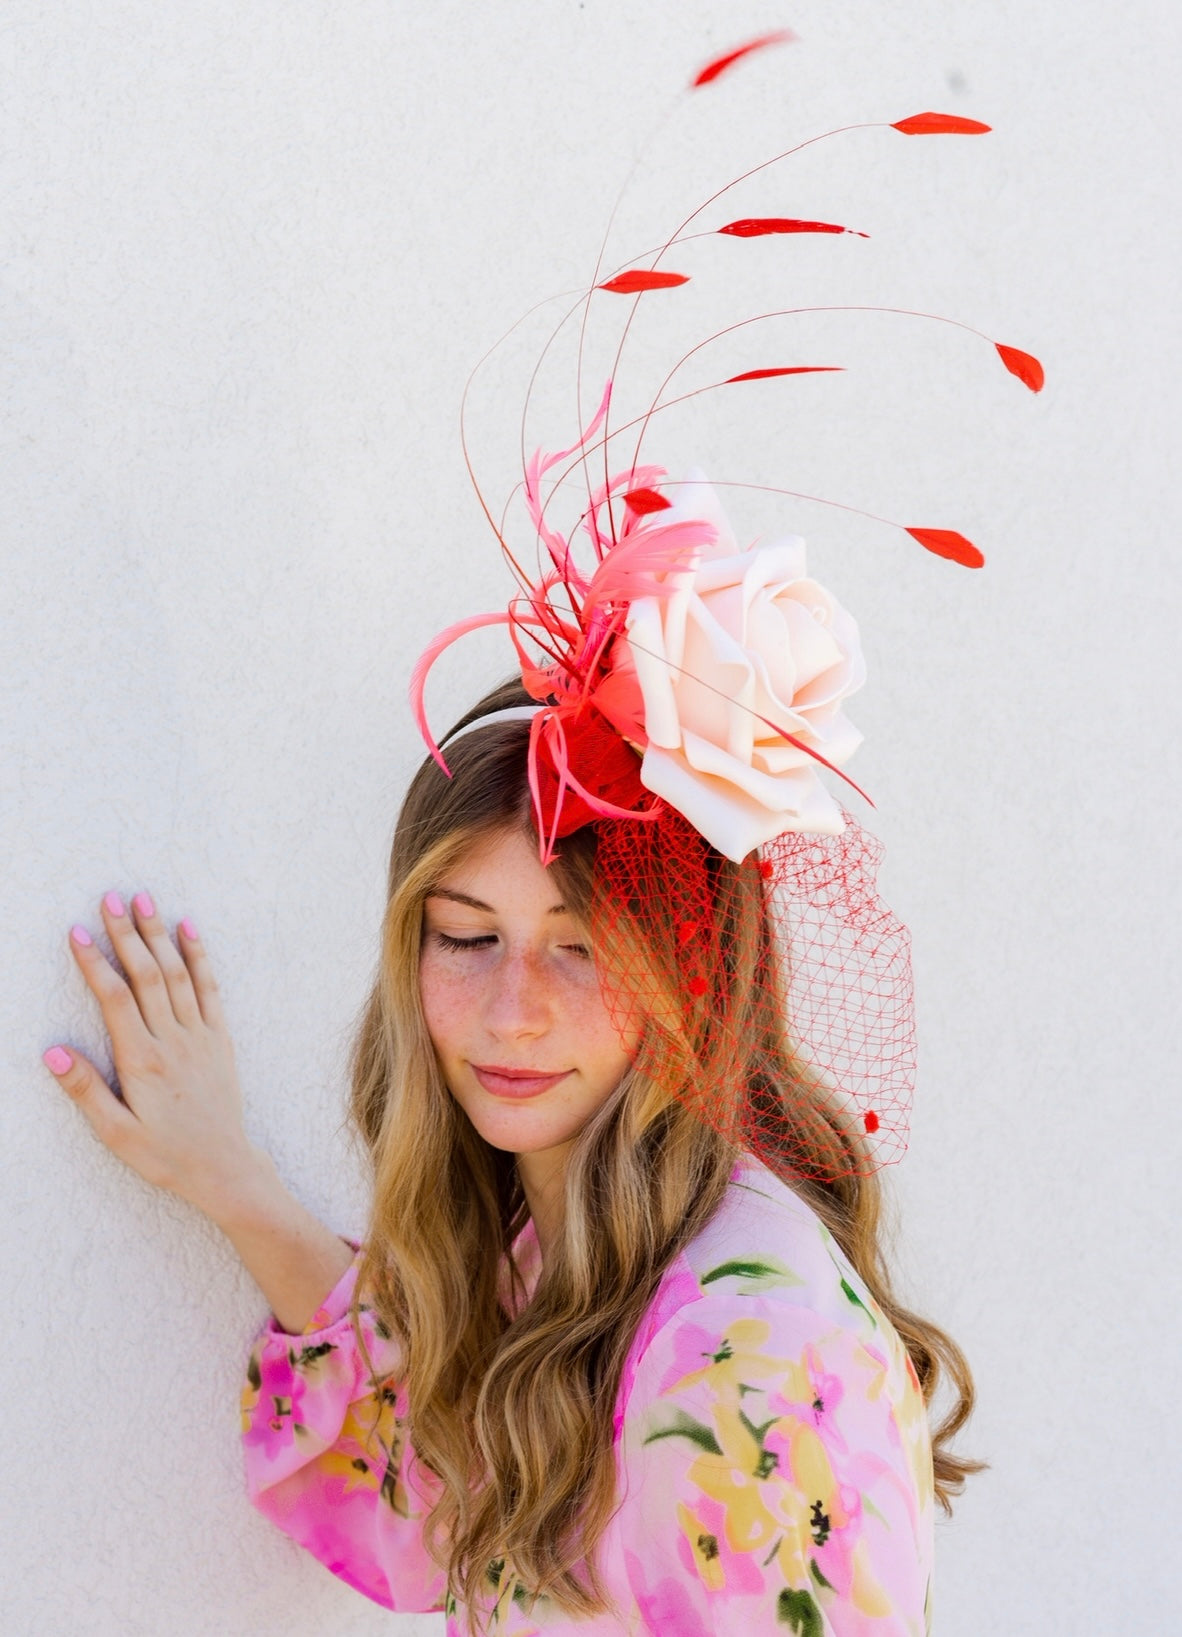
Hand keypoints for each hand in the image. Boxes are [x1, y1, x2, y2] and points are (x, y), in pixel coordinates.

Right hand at [43, 889, 263, 1218]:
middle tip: (109, 897)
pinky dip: (199, 956)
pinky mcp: (220, 1038)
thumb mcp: (115, 1133)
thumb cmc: (165, 1154)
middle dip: (126, 933)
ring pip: (178, 974)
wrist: (224, 1166)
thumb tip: (51, 1050)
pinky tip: (189, 929)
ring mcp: (200, 1035)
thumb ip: (84, 1090)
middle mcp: (173, 1040)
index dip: (94, 962)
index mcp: (142, 1061)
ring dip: (159, 934)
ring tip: (143, 899)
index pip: (115, 998)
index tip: (76, 932)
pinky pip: (210, 988)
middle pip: (147, 975)